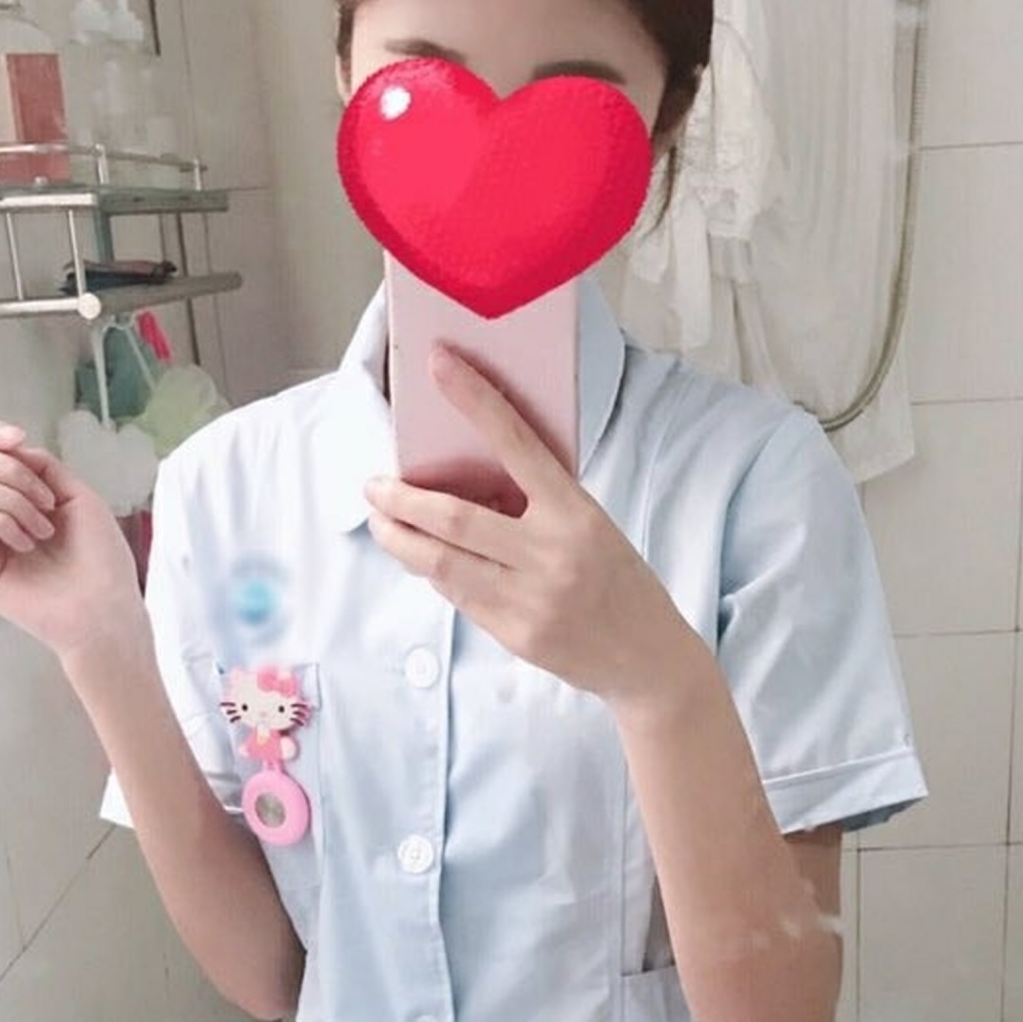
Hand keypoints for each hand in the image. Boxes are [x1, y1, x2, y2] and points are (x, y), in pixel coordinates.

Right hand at [0, 421, 146, 663]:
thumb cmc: (101, 559)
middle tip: (45, 500)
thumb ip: (39, 464)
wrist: (108, 607)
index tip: (18, 437)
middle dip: (9, 469)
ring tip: (43, 529)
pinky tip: (28, 544)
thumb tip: (9, 446)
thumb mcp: (75, 495)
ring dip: (14, 499)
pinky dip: (4, 522)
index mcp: (10, 499)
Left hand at [363, 345, 701, 712]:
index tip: (439, 363)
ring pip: (442, 564)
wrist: (648, 658)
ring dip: (400, 541)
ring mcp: (531, 600)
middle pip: (454, 519)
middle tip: (375, 485)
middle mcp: (551, 554)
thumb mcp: (591, 525)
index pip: (517, 443)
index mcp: (576, 512)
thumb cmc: (618, 580)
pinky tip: (420, 558)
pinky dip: (432, 572)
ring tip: (382, 522)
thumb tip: (470, 478)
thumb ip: (539, 502)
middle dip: (402, 500)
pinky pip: (458, 597)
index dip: (474, 400)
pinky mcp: (515, 635)